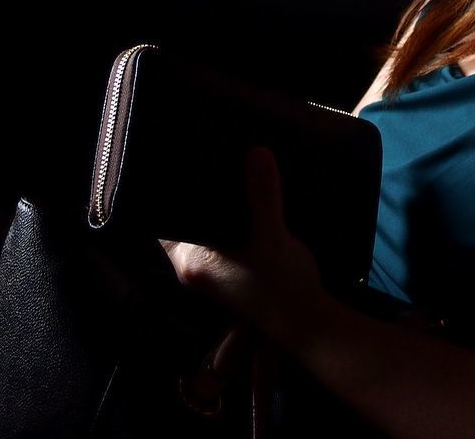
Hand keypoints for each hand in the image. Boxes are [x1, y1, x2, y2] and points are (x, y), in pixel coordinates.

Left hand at [159, 147, 325, 342]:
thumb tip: (257, 152)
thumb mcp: (272, 236)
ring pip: (204, 228)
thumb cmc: (283, 284)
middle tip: (206, 154)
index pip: (166, 218)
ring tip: (225, 168)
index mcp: (189, 260)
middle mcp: (193, 266)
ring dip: (214, 206)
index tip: (181, 159)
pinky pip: (219, 236)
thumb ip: (263, 196)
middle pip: (184, 220)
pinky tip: (242, 197)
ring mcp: (212, 269)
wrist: (309, 322)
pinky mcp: (230, 268)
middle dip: (196, 194)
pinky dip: (227, 219)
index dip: (171, 191)